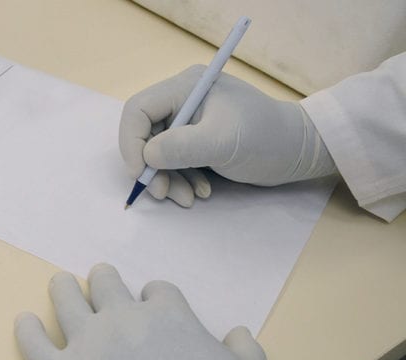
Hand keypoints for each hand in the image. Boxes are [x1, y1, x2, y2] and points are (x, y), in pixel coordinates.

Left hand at [14, 264, 266, 359]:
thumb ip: (243, 350)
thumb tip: (238, 334)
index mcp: (169, 316)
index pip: (156, 291)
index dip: (153, 298)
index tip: (151, 305)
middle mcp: (125, 321)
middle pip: (106, 284)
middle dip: (104, 281)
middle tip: (98, 279)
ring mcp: (90, 347)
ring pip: (66, 300)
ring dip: (63, 288)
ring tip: (60, 284)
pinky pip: (34, 345)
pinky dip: (26, 331)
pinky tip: (24, 322)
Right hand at [119, 65, 335, 206]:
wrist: (300, 152)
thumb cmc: (267, 138)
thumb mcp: (224, 142)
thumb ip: (182, 147)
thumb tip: (147, 156)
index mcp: (186, 87)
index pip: (138, 110)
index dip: (132, 143)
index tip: (141, 173)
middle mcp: (183, 100)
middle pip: (144, 135)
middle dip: (151, 168)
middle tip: (163, 193)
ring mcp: (189, 122)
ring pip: (156, 153)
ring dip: (167, 179)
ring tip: (189, 198)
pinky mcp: (196, 141)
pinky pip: (173, 162)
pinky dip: (181, 180)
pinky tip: (200, 192)